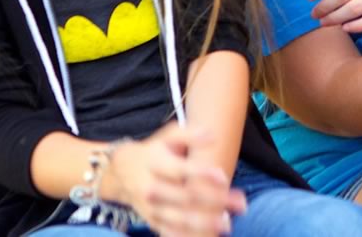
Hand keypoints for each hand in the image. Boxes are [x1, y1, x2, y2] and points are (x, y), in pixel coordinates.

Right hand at [104, 124, 247, 236]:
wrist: (120, 172)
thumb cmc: (154, 151)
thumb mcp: (167, 138)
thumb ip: (188, 134)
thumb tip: (212, 135)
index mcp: (156, 163)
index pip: (180, 170)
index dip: (201, 173)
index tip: (223, 177)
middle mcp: (152, 187)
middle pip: (185, 197)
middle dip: (214, 201)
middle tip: (241, 203)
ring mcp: (152, 207)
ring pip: (179, 218)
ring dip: (204, 222)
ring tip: (228, 223)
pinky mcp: (153, 221)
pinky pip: (171, 231)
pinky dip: (187, 235)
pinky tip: (208, 236)